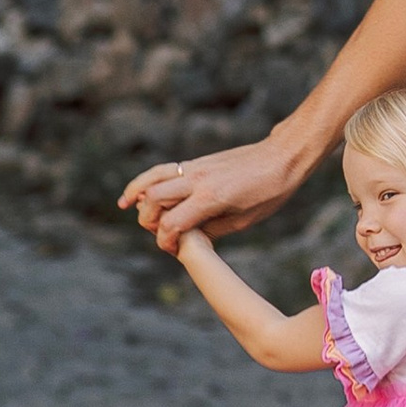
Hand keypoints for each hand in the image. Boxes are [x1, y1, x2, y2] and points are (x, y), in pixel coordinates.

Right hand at [119, 129, 307, 247]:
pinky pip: (165, 169)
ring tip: (124, 205)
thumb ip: (211, 228)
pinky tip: (141, 190)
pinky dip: (148, 179)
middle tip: (158, 232)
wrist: (282, 156)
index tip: (171, 250)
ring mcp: (196, 168)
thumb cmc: (269, 191)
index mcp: (210, 198)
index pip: (171, 224)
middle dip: (147, 220)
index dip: (165, 242)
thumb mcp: (243, 220)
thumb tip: (189, 237)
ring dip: (135, 192)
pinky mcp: (198, 162)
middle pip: (153, 199)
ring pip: (152, 178)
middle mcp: (197, 180)